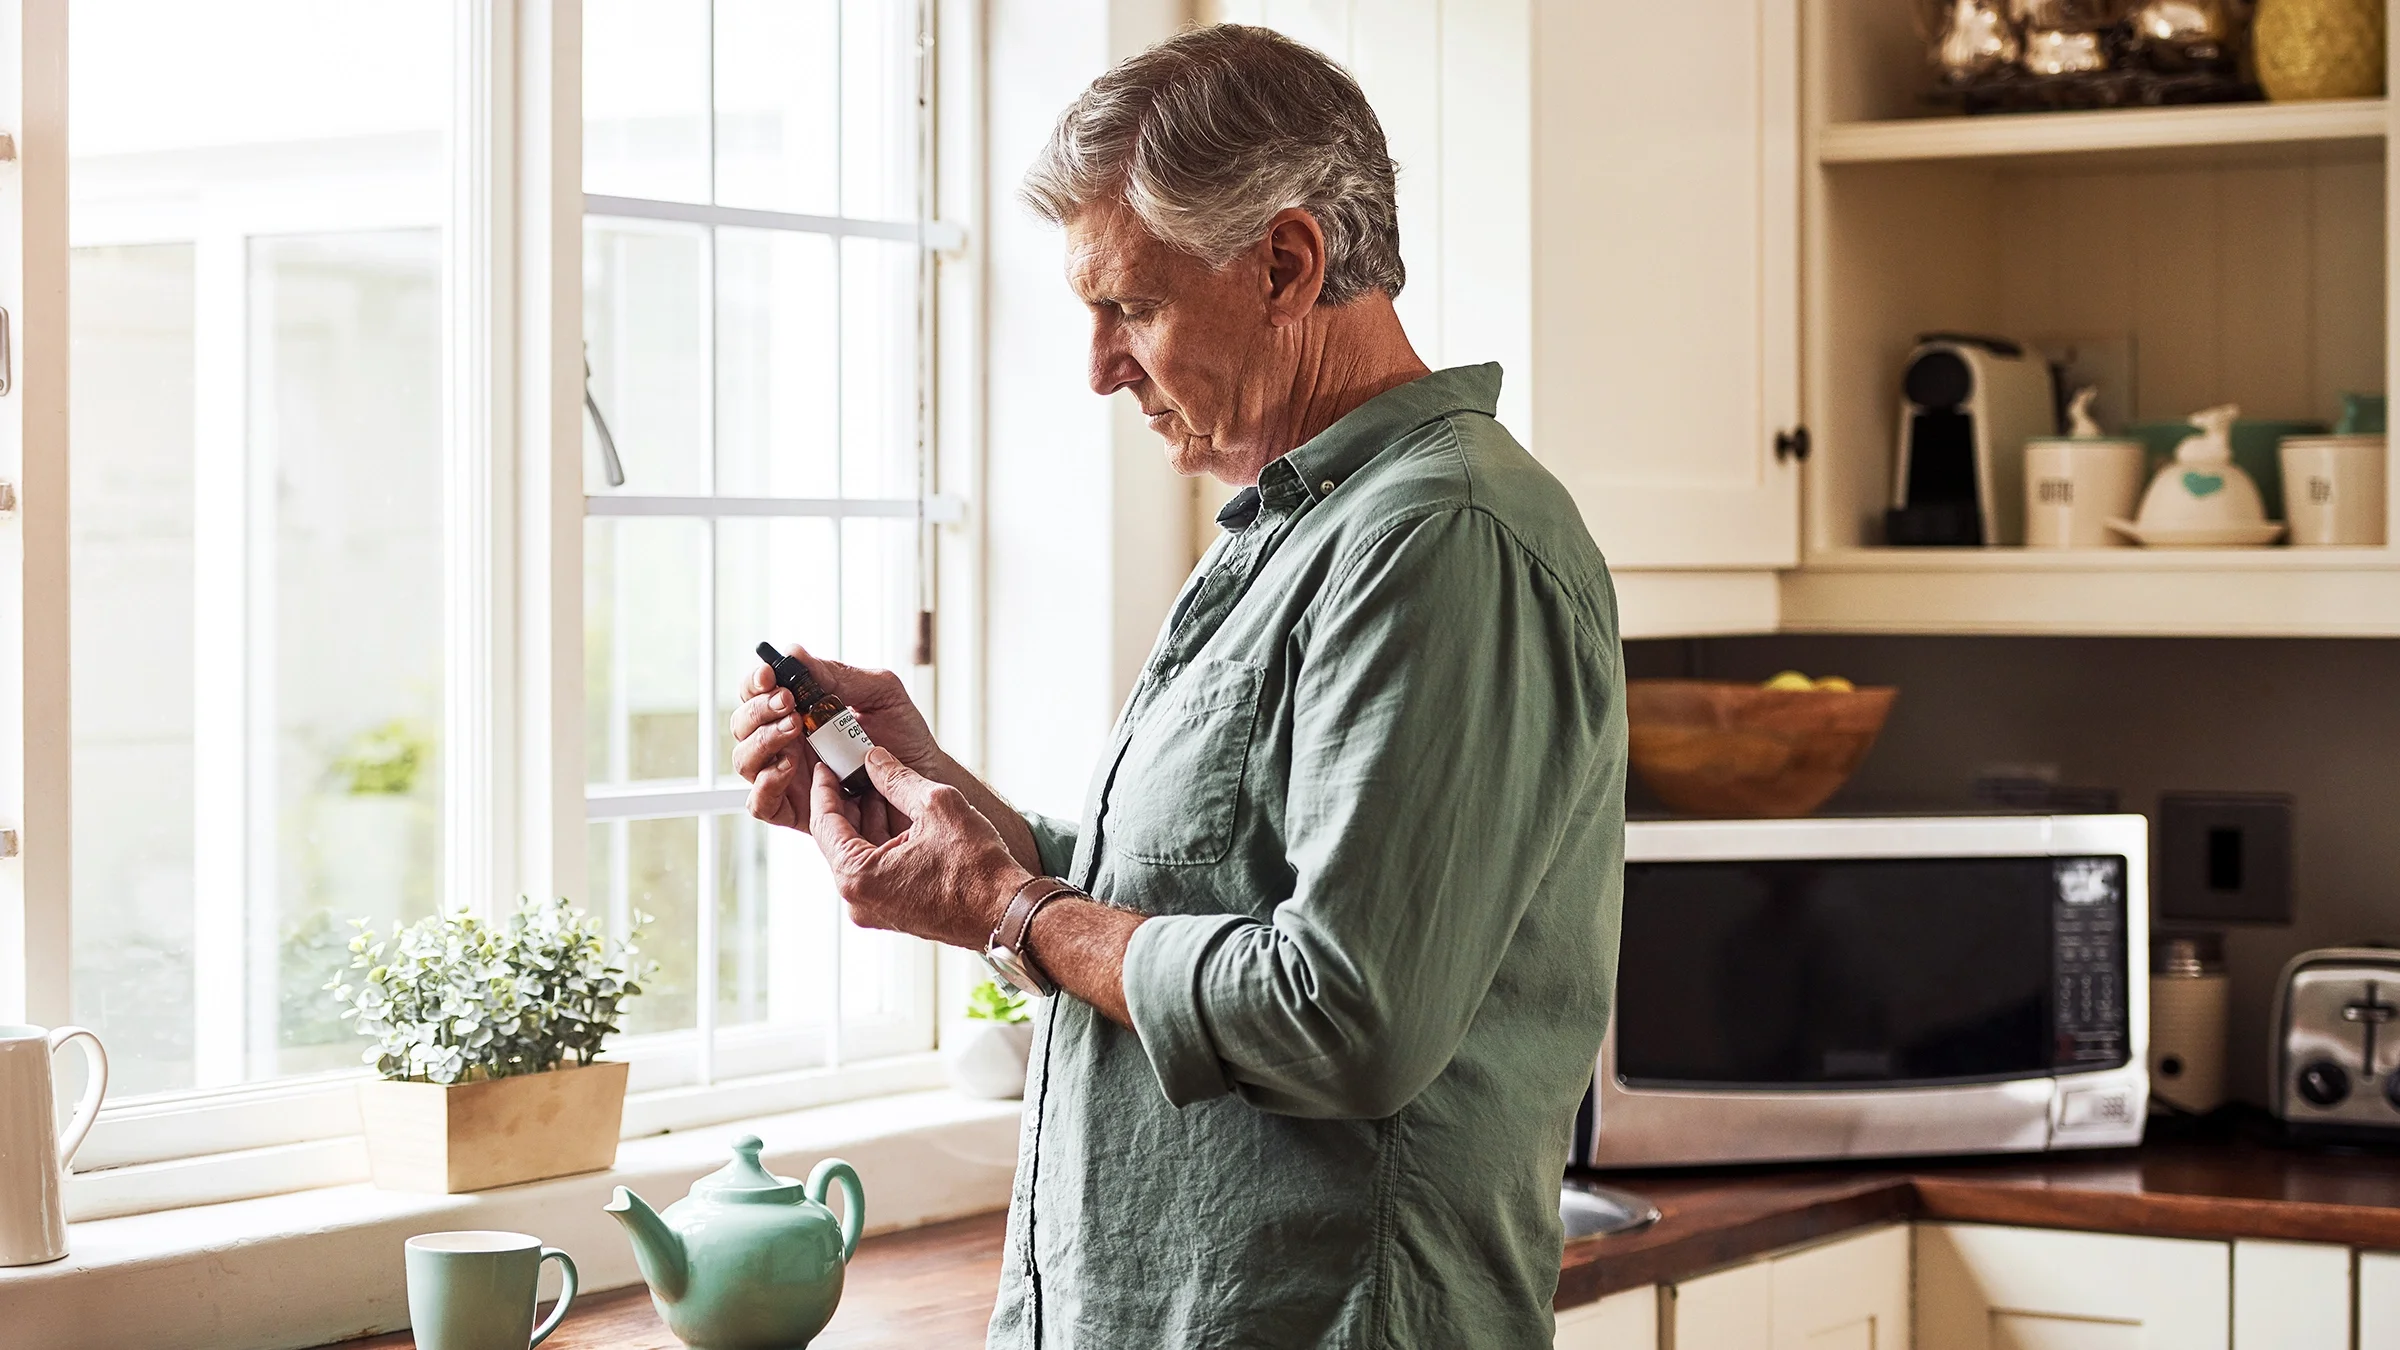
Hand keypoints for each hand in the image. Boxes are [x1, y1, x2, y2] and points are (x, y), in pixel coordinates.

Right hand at [731, 645, 943, 834]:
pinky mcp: (795, 811)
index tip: (771, 675)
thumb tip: (794, 653)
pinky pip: (760, 803)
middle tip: (789, 703)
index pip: (758, 693)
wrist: (926, 779)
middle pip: (742, 724)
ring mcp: (788, 777)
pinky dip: (766, 784)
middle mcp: (786, 742)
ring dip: (762, 742)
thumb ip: (838, 675)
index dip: (755, 682)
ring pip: (744, 760)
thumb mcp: (880, 693)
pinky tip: (789, 767)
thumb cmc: (903, 735)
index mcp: (799, 710)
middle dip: (758, 710)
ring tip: (795, 730)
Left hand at [811, 749, 1034, 950]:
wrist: (1006, 910)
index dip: (824, 788)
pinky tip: (899, 816)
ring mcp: (876, 911)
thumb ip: (896, 779)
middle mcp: (859, 900)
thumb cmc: (976, 867)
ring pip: (861, 855)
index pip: (825, 824)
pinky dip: (884, 843)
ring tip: (881, 786)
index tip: (824, 765)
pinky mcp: (895, 914)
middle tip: (853, 770)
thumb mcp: (934, 805)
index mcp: (858, 877)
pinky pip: (878, 871)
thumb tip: (874, 760)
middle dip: (849, 803)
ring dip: (869, 821)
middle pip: (840, 841)